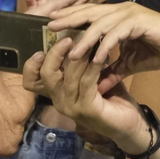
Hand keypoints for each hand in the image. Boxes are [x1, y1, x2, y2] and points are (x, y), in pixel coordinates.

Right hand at [22, 0, 87, 18]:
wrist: (14, 38)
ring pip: (43, 0)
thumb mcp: (50, 10)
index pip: (73, 4)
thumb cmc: (32, 24)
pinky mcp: (31, 18)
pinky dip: (30, 0)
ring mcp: (42, 17)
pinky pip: (33, 6)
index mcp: (61, 17)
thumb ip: (64, 1)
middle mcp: (53, 17)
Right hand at [24, 39, 145, 144]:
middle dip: (55, 53)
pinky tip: (101, 56)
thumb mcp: (92, 76)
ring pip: (68, 75)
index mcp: (56, 93)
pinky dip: (93, 66)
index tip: (43, 46)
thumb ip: (81, 61)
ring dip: (80, 56)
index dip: (32, 64)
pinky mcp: (87, 109)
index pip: (30, 81)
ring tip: (90, 40)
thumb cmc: (111, 98)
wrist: (129, 125)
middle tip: (69, 37)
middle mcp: (59, 101)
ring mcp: (72, 107)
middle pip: (46, 74)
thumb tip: (77, 33)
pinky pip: (86, 82)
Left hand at [49, 1, 159, 81]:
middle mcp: (121, 10)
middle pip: (88, 12)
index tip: (51, 28)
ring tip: (69, 53)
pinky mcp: (139, 21)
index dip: (70, 19)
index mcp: (117, 16)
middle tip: (48, 28)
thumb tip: (100, 84)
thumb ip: (115, 68)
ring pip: (99, 24)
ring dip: (83, 39)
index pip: (88, 14)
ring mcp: (130, 14)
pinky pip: (116, 34)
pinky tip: (96, 59)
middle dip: (68, 20)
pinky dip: (105, 46)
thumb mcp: (132, 62)